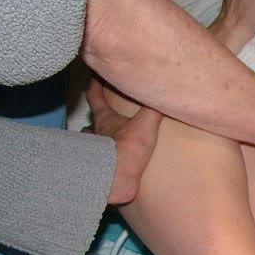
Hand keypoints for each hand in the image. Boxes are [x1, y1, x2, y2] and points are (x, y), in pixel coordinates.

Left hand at [85, 77, 162, 204]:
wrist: (116, 178)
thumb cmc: (127, 148)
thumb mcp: (145, 124)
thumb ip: (153, 109)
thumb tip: (164, 92)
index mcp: (104, 120)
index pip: (95, 97)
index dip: (95, 86)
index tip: (95, 76)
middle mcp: (94, 134)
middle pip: (90, 123)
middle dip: (95, 120)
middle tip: (101, 118)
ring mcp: (93, 153)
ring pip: (90, 143)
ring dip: (95, 141)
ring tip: (104, 143)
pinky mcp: (97, 169)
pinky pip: (97, 161)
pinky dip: (101, 159)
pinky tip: (110, 163)